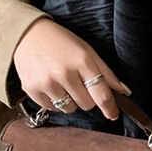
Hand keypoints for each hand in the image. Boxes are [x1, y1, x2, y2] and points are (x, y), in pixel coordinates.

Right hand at [13, 19, 127, 119]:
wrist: (28, 35)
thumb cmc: (62, 43)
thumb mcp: (87, 51)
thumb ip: (106, 73)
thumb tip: (123, 92)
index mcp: (82, 61)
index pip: (101, 94)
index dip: (110, 108)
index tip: (113, 115)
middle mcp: (64, 73)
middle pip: (86, 104)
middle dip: (87, 98)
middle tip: (79, 83)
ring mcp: (46, 82)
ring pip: (69, 108)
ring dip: (71, 100)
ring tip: (63, 83)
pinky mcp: (31, 89)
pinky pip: (52, 108)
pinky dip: (55, 101)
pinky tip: (51, 85)